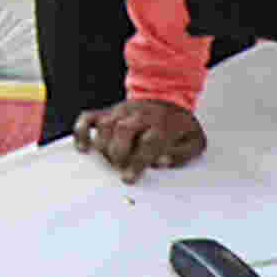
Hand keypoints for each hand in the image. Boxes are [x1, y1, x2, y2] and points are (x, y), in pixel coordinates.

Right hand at [75, 97, 205, 179]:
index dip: (138, 161)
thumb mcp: (194, 141)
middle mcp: (140, 114)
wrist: (169, 98)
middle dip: (118, 153)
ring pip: (105, 124)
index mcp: (163, 123)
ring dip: (102, 146)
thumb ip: (181, 155)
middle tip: (118, 167)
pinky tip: (83, 147)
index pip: (149, 141)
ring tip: (108, 160)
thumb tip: (161, 162)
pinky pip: (89, 117)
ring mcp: (122, 111)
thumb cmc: (179, 126)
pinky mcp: (109, 111)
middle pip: (122, 129)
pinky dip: (81, 132)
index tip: (129, 178)